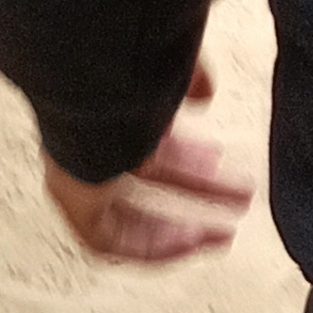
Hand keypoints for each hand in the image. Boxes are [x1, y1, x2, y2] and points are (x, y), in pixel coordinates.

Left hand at [43, 58, 252, 266]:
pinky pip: (113, 242)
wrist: (86, 82)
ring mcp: (80, 175)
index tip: (219, 158)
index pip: (154, 138)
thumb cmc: (126, 65)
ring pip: (134, 215)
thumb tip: (204, 91)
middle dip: (198, 189)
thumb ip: (188, 76)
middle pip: (152, 176)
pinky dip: (153, 247)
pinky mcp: (74, 204)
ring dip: (180, 228)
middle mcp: (96, 142)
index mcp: (118, 109)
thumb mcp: (171, 66)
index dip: (191, 154)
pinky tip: (191, 243)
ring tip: (225, 233)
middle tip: (238, 197)